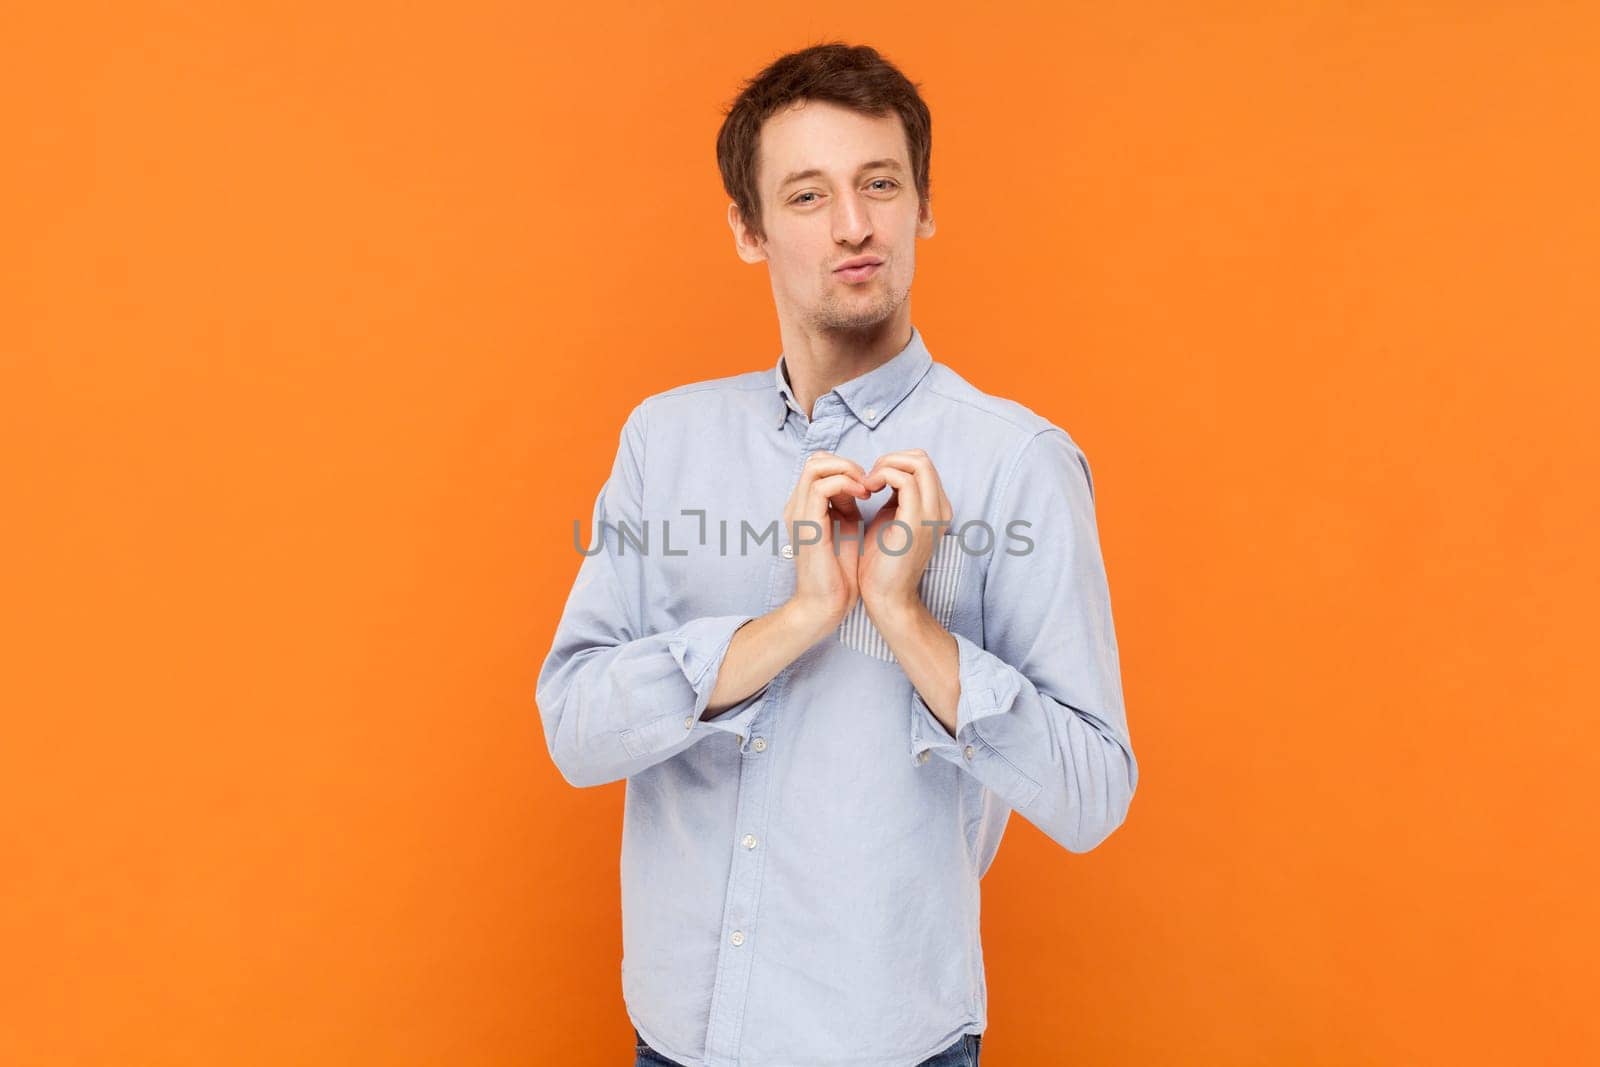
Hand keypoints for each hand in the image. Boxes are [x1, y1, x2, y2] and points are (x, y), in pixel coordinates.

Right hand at [781, 451, 869, 632]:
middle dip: (847, 463)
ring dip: (847, 470)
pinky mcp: (807, 524)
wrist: (827, 604)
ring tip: (867, 488)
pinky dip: (846, 484)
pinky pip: (821, 487)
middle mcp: (797, 506)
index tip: (870, 484)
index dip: (847, 467)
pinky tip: (864, 497)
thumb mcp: (847, 525)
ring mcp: (799, 513)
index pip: (821, 466)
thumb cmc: (840, 571)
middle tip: (869, 481)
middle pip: (816, 459)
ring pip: (816, 465)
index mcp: (806, 506)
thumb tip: (860, 482)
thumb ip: (848, 502)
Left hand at [858, 449, 952, 619]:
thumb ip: (895, 496)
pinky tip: (867, 491)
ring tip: (867, 485)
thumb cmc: (882, 562)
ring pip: (917, 462)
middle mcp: (940, 508)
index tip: (871, 480)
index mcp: (936, 508)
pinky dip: (882, 476)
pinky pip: (904, 479)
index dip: (894, 463)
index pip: (921, 465)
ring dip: (885, 465)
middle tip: (869, 478)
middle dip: (890, 459)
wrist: (886, 597)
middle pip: (922, 458)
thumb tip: (885, 473)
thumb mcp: (891, 519)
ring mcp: (932, 514)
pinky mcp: (916, 521)